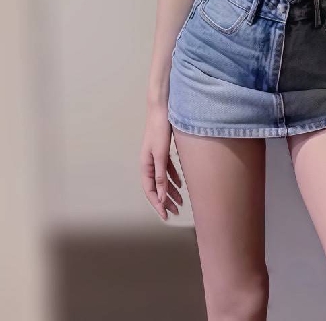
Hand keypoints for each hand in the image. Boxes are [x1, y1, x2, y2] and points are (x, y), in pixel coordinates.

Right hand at [140, 104, 183, 222]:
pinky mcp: (163, 151)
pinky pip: (167, 170)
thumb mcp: (161, 154)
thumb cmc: (159, 130)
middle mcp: (149, 163)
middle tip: (175, 212)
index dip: (157, 204)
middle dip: (165, 201)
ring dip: (170, 191)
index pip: (150, 191)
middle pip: (156, 187)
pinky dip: (173, 178)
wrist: (162, 109)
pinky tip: (181, 184)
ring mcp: (156, 157)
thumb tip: (160, 195)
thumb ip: (160, 175)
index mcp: (145, 165)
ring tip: (180, 202)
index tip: (165, 215)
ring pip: (163, 179)